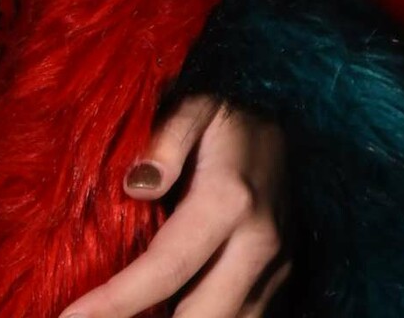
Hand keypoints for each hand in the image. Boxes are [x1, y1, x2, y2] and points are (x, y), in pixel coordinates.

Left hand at [55, 94, 290, 317]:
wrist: (286, 115)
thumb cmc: (226, 111)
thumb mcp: (193, 106)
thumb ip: (165, 139)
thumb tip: (135, 186)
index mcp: (229, 202)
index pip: (166, 267)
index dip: (117, 301)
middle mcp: (258, 245)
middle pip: (199, 317)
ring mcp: (275, 269)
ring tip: (130, 313)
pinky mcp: (281, 280)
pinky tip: (165, 308)